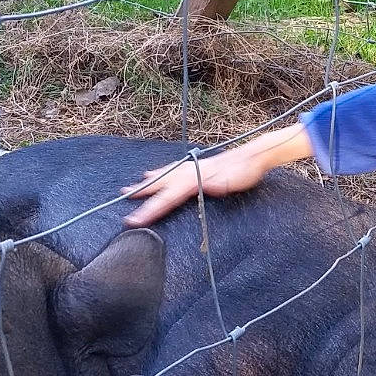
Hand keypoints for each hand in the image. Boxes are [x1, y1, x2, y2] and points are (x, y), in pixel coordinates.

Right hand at [123, 124, 313, 226]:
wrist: (253, 156)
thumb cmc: (244, 172)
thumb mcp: (234, 182)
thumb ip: (218, 185)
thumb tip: (204, 187)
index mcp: (194, 179)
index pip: (167, 197)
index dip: (150, 209)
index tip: (134, 219)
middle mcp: (189, 172)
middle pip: (160, 185)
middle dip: (141, 195)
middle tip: (122, 201)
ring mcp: (191, 167)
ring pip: (163, 175)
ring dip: (147, 183)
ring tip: (131, 187)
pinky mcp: (195, 166)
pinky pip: (171, 170)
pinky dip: (159, 173)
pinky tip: (152, 173)